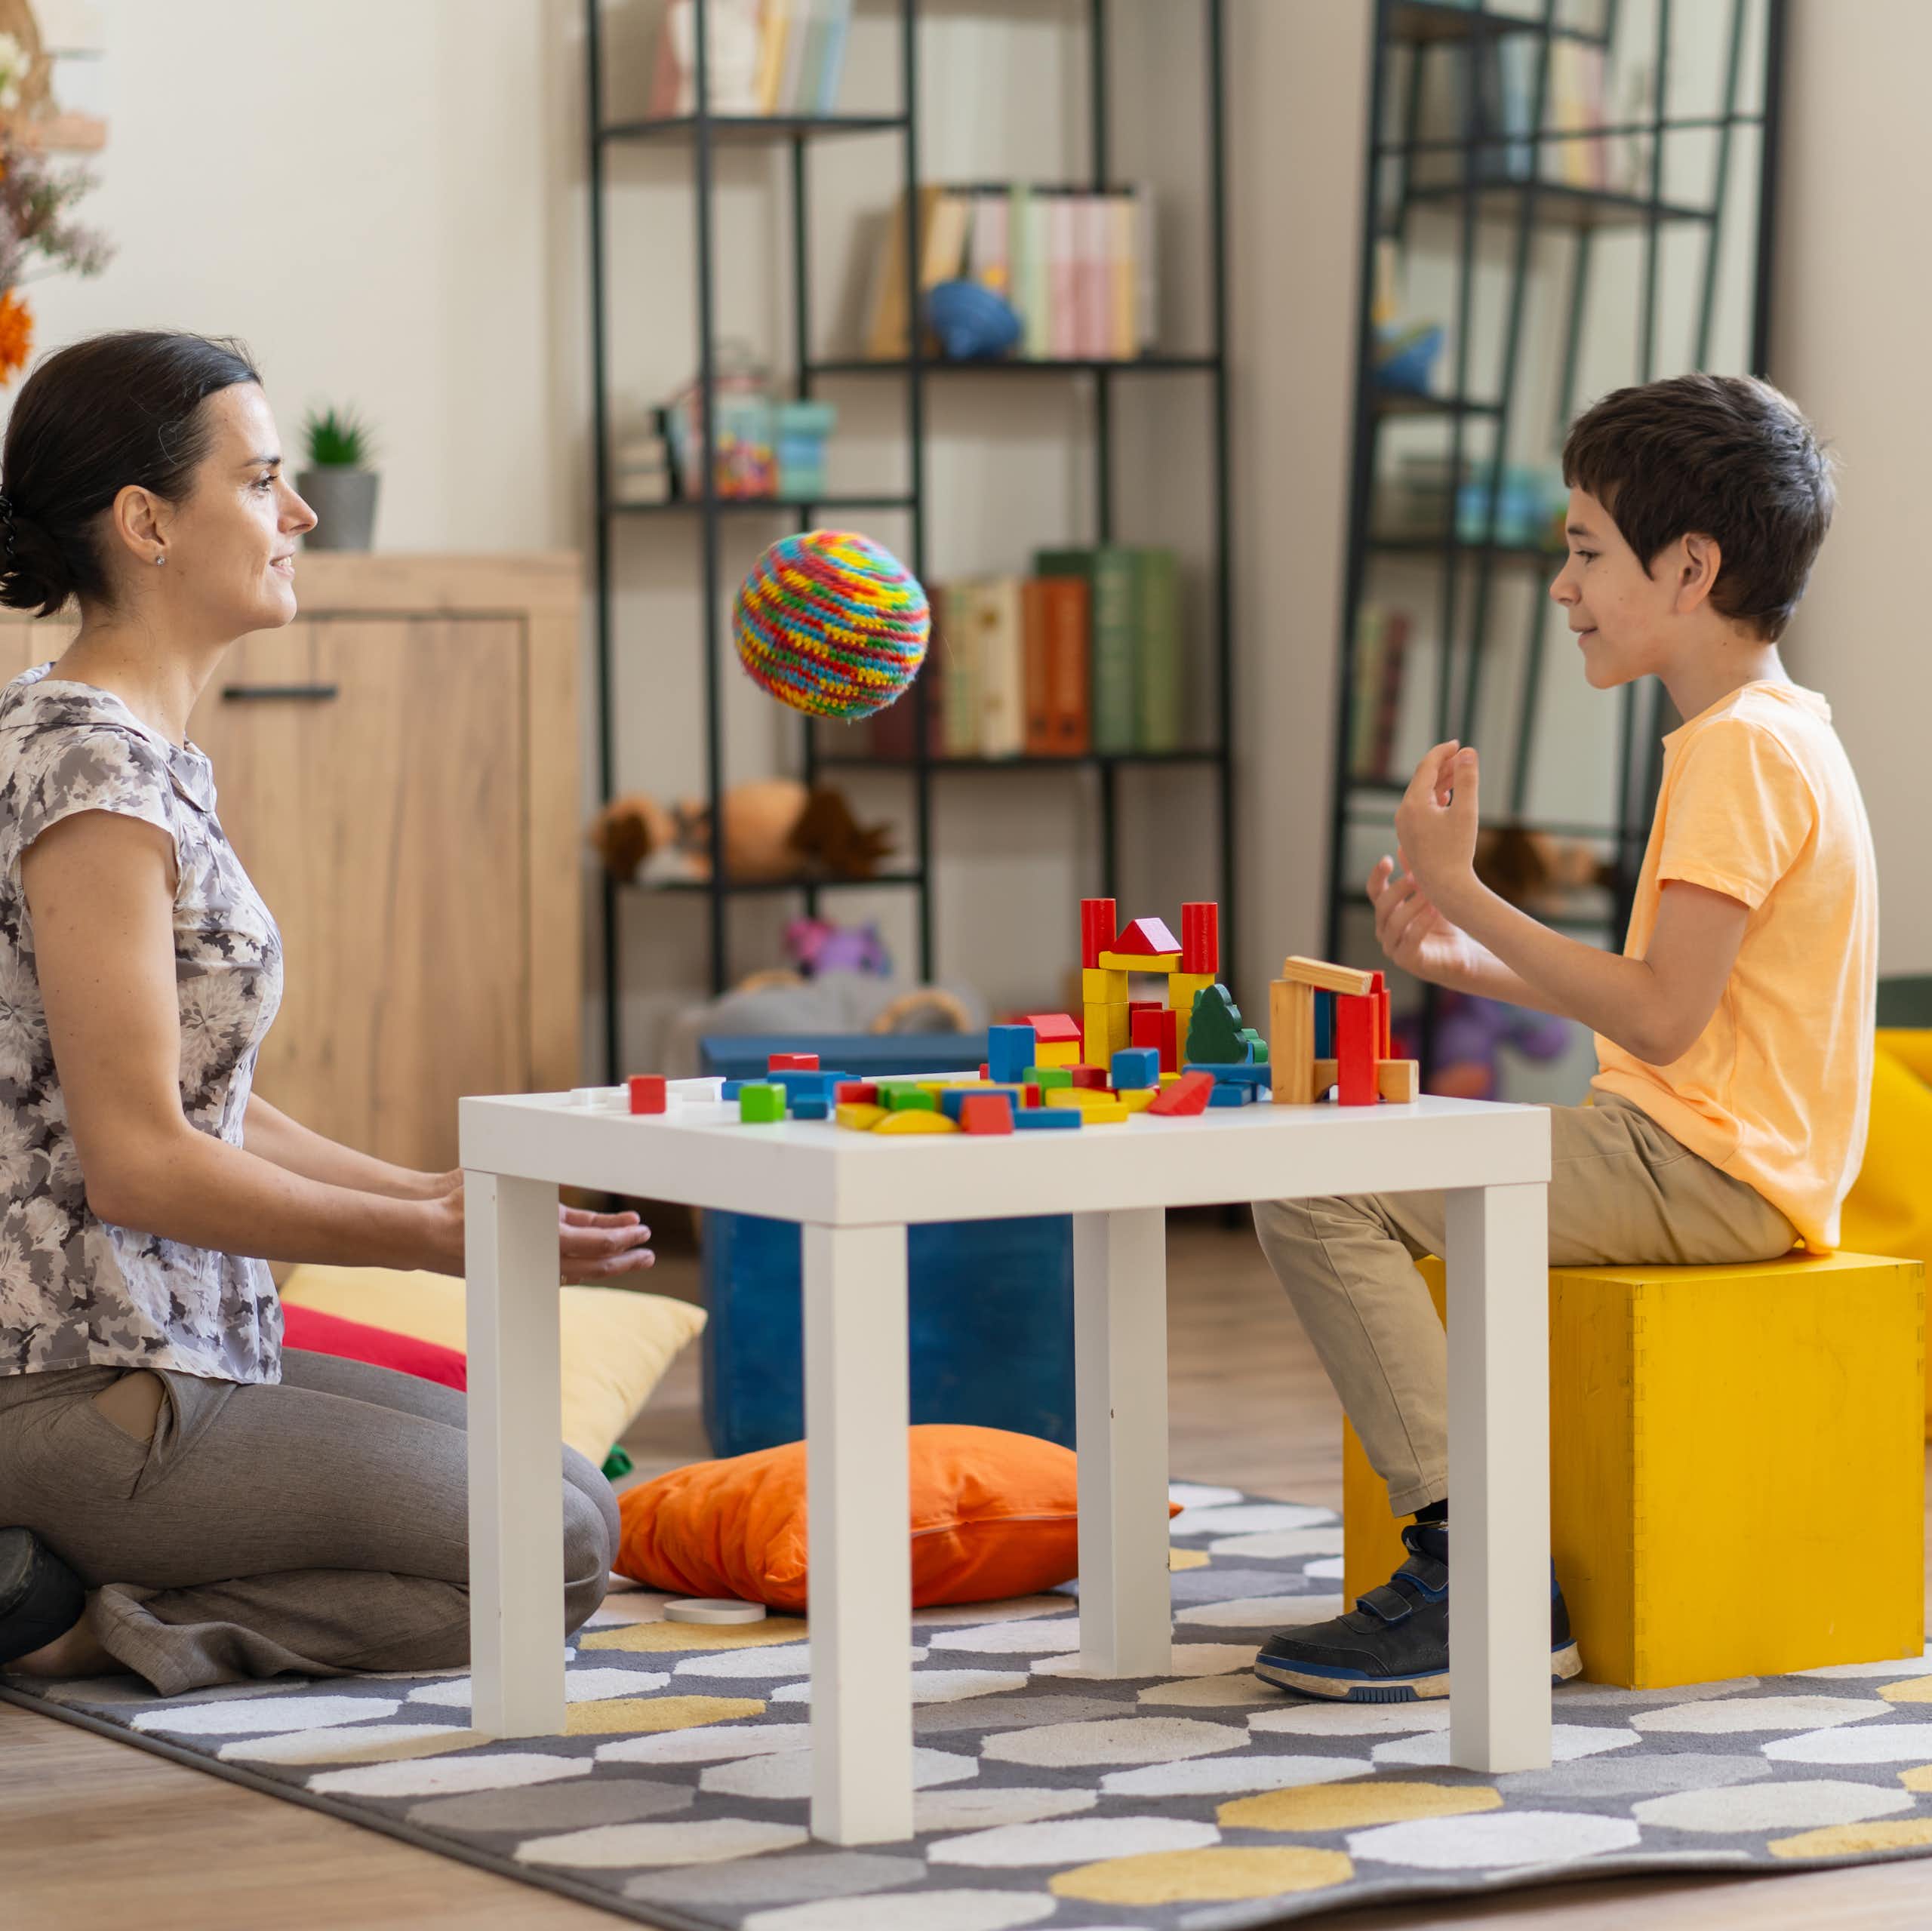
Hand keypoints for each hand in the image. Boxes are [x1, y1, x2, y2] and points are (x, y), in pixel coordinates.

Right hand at [423, 1183, 655, 1282]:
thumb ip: (533, 1176)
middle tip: (648, 1252)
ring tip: (635, 1249)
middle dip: (625, 1257)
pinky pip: (563, 1261)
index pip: (592, 1243)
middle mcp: (538, 1255)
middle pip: (593, 1263)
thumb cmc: (459, 1201)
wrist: (425, 1231)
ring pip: (580, 1267)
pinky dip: (585, 1254)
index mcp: (539, 1238)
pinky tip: (601, 1243)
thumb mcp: (502, 1179)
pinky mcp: (523, 1258)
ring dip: (609, 1259)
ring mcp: (531, 1261)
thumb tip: (564, 1152)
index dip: (620, 1238)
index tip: (640, 1231)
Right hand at [1368, 850, 1479, 986]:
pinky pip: (1409, 940)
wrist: (1461, 955)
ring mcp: (1393, 947)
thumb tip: (1405, 846)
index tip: (1387, 860)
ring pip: (1394, 923)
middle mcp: (1385, 929)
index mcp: (1388, 912)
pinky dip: (1421, 924)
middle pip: (1382, 906)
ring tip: (1430, 894)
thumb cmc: (1444, 925)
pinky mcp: (1406, 961)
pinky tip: (1435, 911)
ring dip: (1412, 905)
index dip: (1377, 875)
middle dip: (1398, 890)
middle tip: (1416, 878)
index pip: (1374, 892)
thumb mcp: (1432, 895)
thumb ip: (1417, 874)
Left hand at [1393, 740, 1480, 911]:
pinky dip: (1434, 798)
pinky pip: (1420, 809)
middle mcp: (1404, 812)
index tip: (1458, 744)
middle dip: (1442, 765)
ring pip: (1421, 795)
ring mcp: (1405, 825)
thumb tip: (1467, 752)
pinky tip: (1446, 795)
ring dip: (1440, 781)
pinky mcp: (1410, 836)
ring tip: (1457, 770)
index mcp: (1413, 803)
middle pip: (1422, 779)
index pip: (1426, 767)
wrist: (1445, 889)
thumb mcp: (1466, 811)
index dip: (1443, 752)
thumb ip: (1467, 779)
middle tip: (1461, 754)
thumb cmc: (1457, 851)